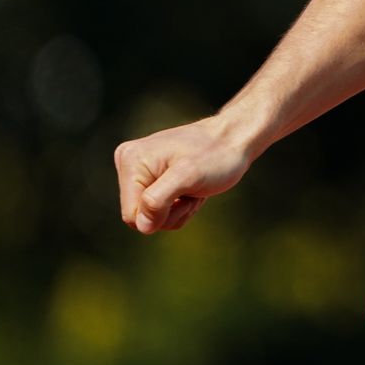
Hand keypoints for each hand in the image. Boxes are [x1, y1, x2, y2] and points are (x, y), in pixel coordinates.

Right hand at [114, 117, 252, 234]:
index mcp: (131, 161)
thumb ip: (158, 200)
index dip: (161, 214)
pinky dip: (181, 206)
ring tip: (196, 187)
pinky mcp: (152, 178)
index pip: (132, 214)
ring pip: (153, 217)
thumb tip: (141, 225)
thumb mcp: (188, 176)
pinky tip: (194, 189)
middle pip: (141, 217)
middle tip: (193, 190)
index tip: (185, 194)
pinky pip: (161, 210)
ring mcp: (140, 171)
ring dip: (180, 209)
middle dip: (172, 211)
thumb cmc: (216, 154)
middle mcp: (129, 164)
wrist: (235, 139)